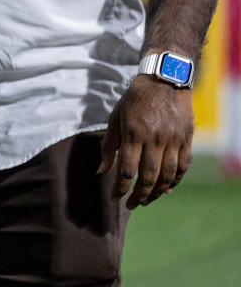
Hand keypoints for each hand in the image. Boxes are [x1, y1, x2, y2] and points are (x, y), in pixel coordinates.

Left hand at [100, 74, 194, 207]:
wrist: (163, 81)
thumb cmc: (134, 100)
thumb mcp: (115, 118)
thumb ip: (108, 146)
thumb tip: (100, 171)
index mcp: (133, 134)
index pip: (126, 169)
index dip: (120, 187)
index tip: (114, 198)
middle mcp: (154, 139)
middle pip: (148, 176)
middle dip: (139, 195)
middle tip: (132, 205)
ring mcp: (173, 140)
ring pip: (167, 174)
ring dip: (158, 192)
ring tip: (147, 200)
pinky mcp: (186, 139)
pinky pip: (183, 166)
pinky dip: (176, 180)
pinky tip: (167, 189)